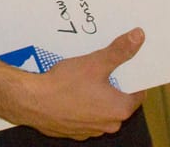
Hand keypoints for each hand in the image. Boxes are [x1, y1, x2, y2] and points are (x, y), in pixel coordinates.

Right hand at [15, 28, 146, 139]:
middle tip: (100, 67)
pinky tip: (68, 90)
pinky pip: (82, 115)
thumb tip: (138, 37)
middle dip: (111, 85)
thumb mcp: (95, 62)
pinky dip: (79, 104)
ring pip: (99, 108)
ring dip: (94, 95)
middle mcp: (108, 124)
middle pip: (117, 101)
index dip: (132, 77)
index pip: (137, 93)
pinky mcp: (72, 131)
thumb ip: (119, 51)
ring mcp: (89, 130)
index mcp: (119, 109)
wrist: (31, 102)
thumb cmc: (64, 85)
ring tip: (81, 77)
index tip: (125, 66)